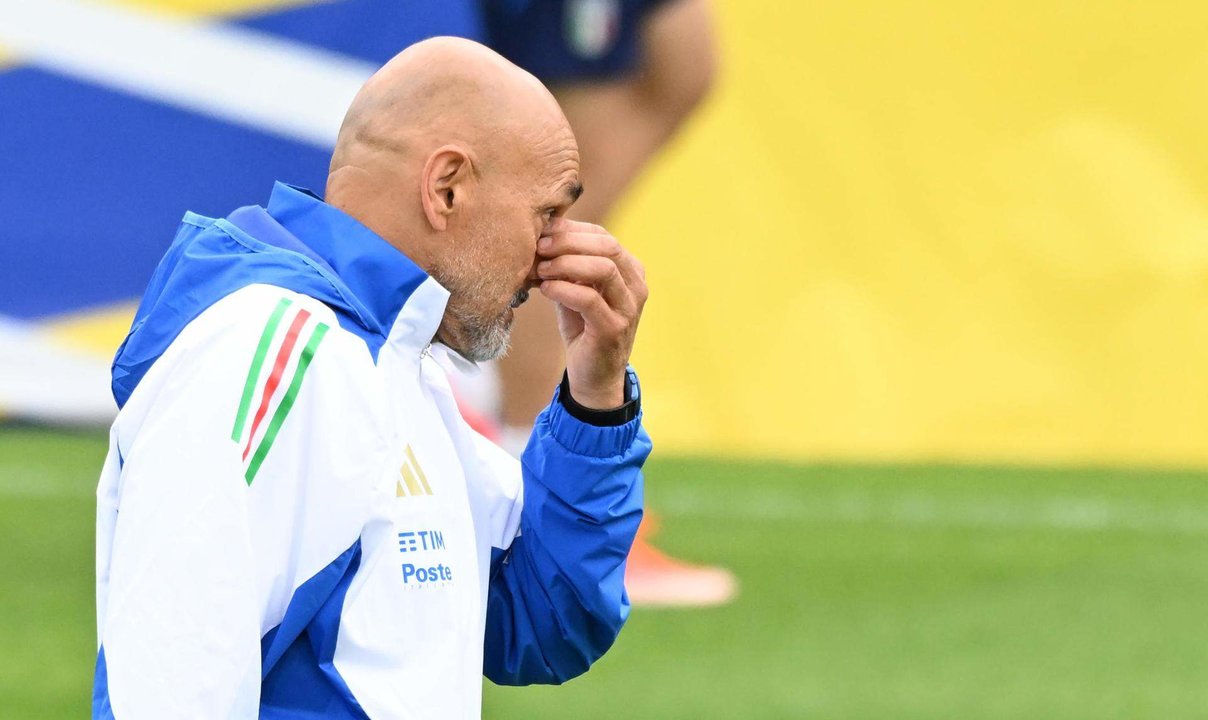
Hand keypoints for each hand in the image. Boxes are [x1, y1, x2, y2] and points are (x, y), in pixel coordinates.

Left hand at [535, 219, 647, 409]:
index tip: (543, 232)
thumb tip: (540, 237)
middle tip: (540, 247)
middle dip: (569, 242)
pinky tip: (546, 289)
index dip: (572, 230)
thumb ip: (566, 267)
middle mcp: (636, 286)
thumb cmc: (583, 329)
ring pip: (603, 269)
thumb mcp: (575, 291)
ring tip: (541, 269)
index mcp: (630, 270)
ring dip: (567, 264)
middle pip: (607, 246)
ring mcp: (629, 308)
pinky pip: (590, 299)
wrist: (594, 377)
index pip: (603, 236)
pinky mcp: (614, 329)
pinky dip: (564, 290)